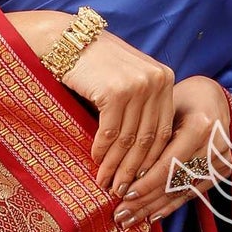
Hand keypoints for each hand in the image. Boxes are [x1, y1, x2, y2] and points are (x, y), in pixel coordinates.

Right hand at [5, 11, 175, 196]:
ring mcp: (137, 85)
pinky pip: (110, 132)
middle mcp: (157, 80)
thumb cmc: (94, 64)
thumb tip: (140, 154)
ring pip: (129, 138)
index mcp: (165, 79)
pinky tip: (94, 161)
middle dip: (133, 169)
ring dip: (115, 165)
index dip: (151, 160)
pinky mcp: (115, 91)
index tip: (139, 181)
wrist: (66, 40)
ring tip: (105, 182)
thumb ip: (140, 107)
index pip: (162, 130)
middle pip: (148, 138)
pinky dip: (102, 150)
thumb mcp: (128, 80)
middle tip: (121, 190)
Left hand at [113, 78, 231, 226]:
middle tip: (120, 215)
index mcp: (200, 127)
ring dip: (153, 208)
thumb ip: (149, 139)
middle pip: (174, 182)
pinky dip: (170, 205)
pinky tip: (151, 216)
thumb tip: (120, 171)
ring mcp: (221, 160)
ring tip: (130, 220)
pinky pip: (192, 193)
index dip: (145, 184)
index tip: (123, 196)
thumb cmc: (179, 101)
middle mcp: (215, 146)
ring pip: (181, 191)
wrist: (211, 98)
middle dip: (144, 202)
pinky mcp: (221, 170)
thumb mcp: (163, 111)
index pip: (169, 164)